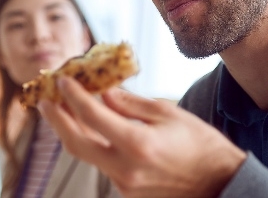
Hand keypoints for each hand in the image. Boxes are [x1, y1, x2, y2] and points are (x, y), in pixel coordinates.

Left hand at [38, 77, 246, 197]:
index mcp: (137, 143)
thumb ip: (131, 104)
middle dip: (56, 120)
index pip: (92, 115)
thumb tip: (102, 93)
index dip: (73, 95)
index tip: (63, 80)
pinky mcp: (128, 194)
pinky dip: (98, 146)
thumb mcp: (169, 114)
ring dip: (75, 133)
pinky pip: (105, 166)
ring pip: (89, 156)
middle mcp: (126, 169)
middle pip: (76, 144)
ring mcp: (125, 186)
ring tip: (68, 112)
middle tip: (46, 101)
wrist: (221, 185)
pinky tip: (99, 132)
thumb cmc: (201, 145)